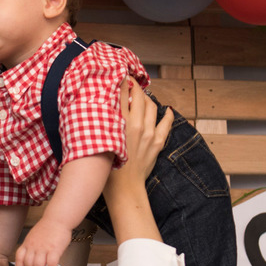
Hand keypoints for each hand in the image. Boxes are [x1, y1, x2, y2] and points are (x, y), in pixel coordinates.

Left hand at [15, 217, 71, 265]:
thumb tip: (31, 257)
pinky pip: (51, 265)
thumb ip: (31, 246)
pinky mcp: (54, 249)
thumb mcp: (34, 236)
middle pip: (28, 265)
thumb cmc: (48, 227)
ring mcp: (43, 248)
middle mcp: (34, 246)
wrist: (58, 218)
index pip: (19, 258)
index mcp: (27, 243)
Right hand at [106, 79, 172, 193]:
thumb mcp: (98, 142)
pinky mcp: (157, 142)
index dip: (121, 81)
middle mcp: (135, 125)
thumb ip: (101, 124)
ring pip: (152, 106)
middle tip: (132, 83)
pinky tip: (167, 110)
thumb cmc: (106, 169)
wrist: (124, 189)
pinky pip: (166, 123)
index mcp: (118, 123)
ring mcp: (149, 133)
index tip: (120, 75)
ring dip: (148, 99)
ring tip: (143, 97)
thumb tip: (101, 110)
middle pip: (139, 96)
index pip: (120, 93)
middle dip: (136, 86)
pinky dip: (168, 115)